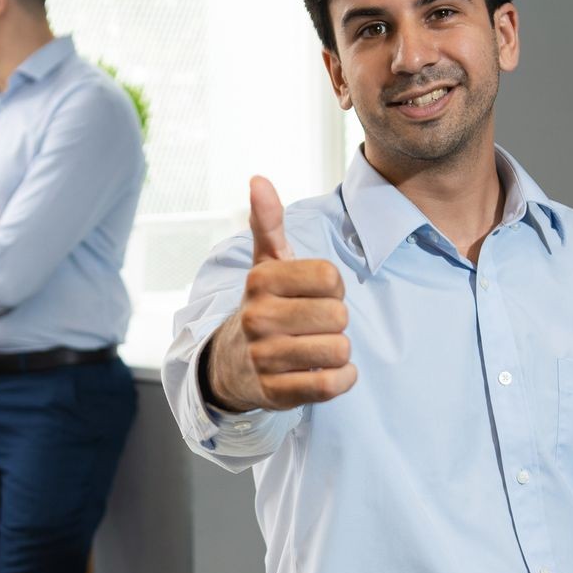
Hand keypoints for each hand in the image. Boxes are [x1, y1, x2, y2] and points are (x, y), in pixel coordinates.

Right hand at [204, 176, 355, 411]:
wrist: (232, 365)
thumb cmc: (264, 307)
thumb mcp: (266, 264)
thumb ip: (268, 222)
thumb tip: (258, 179)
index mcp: (261, 281)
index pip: (331, 278)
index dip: (333, 289)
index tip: (314, 296)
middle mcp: (257, 317)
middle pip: (340, 317)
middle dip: (336, 323)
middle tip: (314, 326)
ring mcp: (264, 357)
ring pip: (339, 351)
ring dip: (338, 353)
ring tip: (315, 349)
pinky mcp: (276, 393)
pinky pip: (331, 385)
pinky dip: (341, 379)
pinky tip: (325, 372)